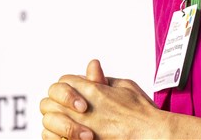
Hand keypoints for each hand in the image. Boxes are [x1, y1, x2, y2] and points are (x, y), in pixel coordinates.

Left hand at [40, 59, 163, 139]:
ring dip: (53, 125)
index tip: (73, 97)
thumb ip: (104, 78)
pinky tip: (66, 139)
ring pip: (49, 123)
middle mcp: (83, 109)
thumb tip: (92, 68)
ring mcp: (80, 128)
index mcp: (92, 90)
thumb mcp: (125, 85)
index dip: (66, 89)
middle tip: (64, 113)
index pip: (63, 82)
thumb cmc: (143, 113)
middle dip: (54, 106)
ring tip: (64, 128)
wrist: (152, 135)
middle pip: (49, 102)